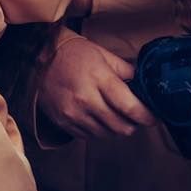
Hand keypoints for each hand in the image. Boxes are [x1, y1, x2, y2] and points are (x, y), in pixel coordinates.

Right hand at [37, 35, 155, 139]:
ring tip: (111, 114)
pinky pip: (89, 136)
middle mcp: (85, 98)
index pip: (131, 108)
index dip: (147, 117)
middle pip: (121, 127)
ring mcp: (72, 112)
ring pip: (107, 134)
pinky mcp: (63, 121)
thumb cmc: (73, 54)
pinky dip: (96, 129)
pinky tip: (94, 116)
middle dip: (132, 123)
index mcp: (99, 79)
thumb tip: (146, 87)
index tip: (153, 117)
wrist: (37, 57)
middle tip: (132, 115)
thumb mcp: (104, 55)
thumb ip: (127, 72)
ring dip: (114, 128)